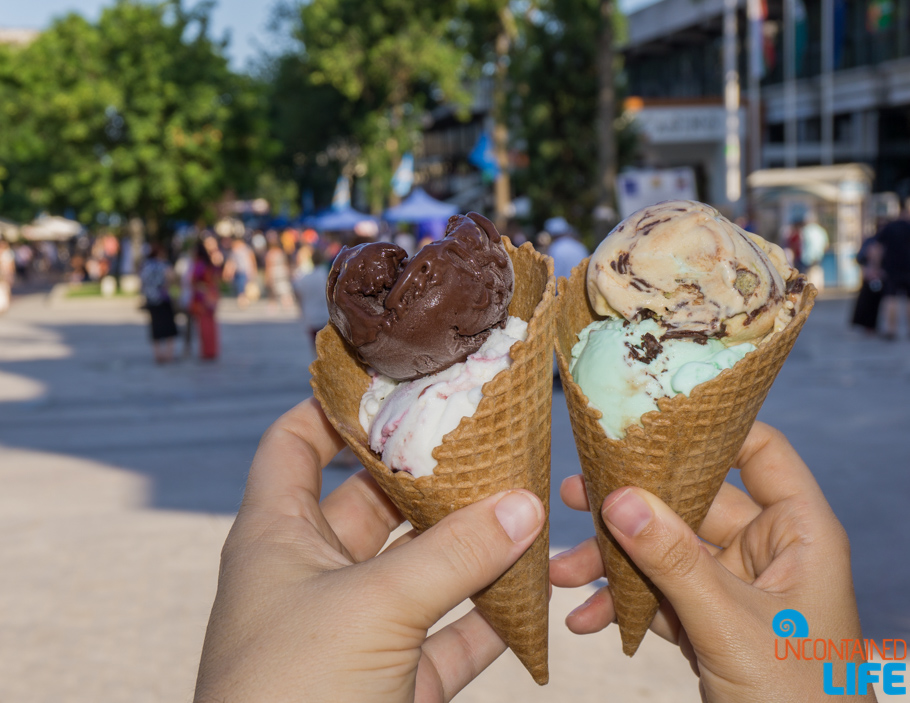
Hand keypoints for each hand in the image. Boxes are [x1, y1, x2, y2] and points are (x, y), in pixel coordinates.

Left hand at [194, 398, 544, 702]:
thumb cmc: (291, 696)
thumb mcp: (372, 609)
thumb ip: (451, 556)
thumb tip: (524, 506)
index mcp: (278, 537)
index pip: (293, 444)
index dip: (334, 407)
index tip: (395, 380)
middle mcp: (314, 574)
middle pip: (375, 501)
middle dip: (430, 475)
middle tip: (489, 439)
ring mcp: (355, 629)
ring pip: (420, 568)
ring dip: (470, 545)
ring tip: (524, 505)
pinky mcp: (392, 681)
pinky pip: (448, 635)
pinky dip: (489, 615)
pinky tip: (533, 591)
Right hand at [550, 422, 870, 701]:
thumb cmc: (798, 701)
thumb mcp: (730, 626)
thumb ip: (673, 562)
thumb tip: (618, 499)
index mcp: (798, 533)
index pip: (759, 451)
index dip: (711, 428)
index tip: (649, 420)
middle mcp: (767, 549)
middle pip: (692, 502)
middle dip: (631, 510)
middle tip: (576, 496)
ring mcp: (736, 585)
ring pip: (667, 551)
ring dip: (615, 563)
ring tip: (562, 575)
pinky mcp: (711, 618)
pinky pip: (660, 593)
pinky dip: (625, 604)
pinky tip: (588, 620)